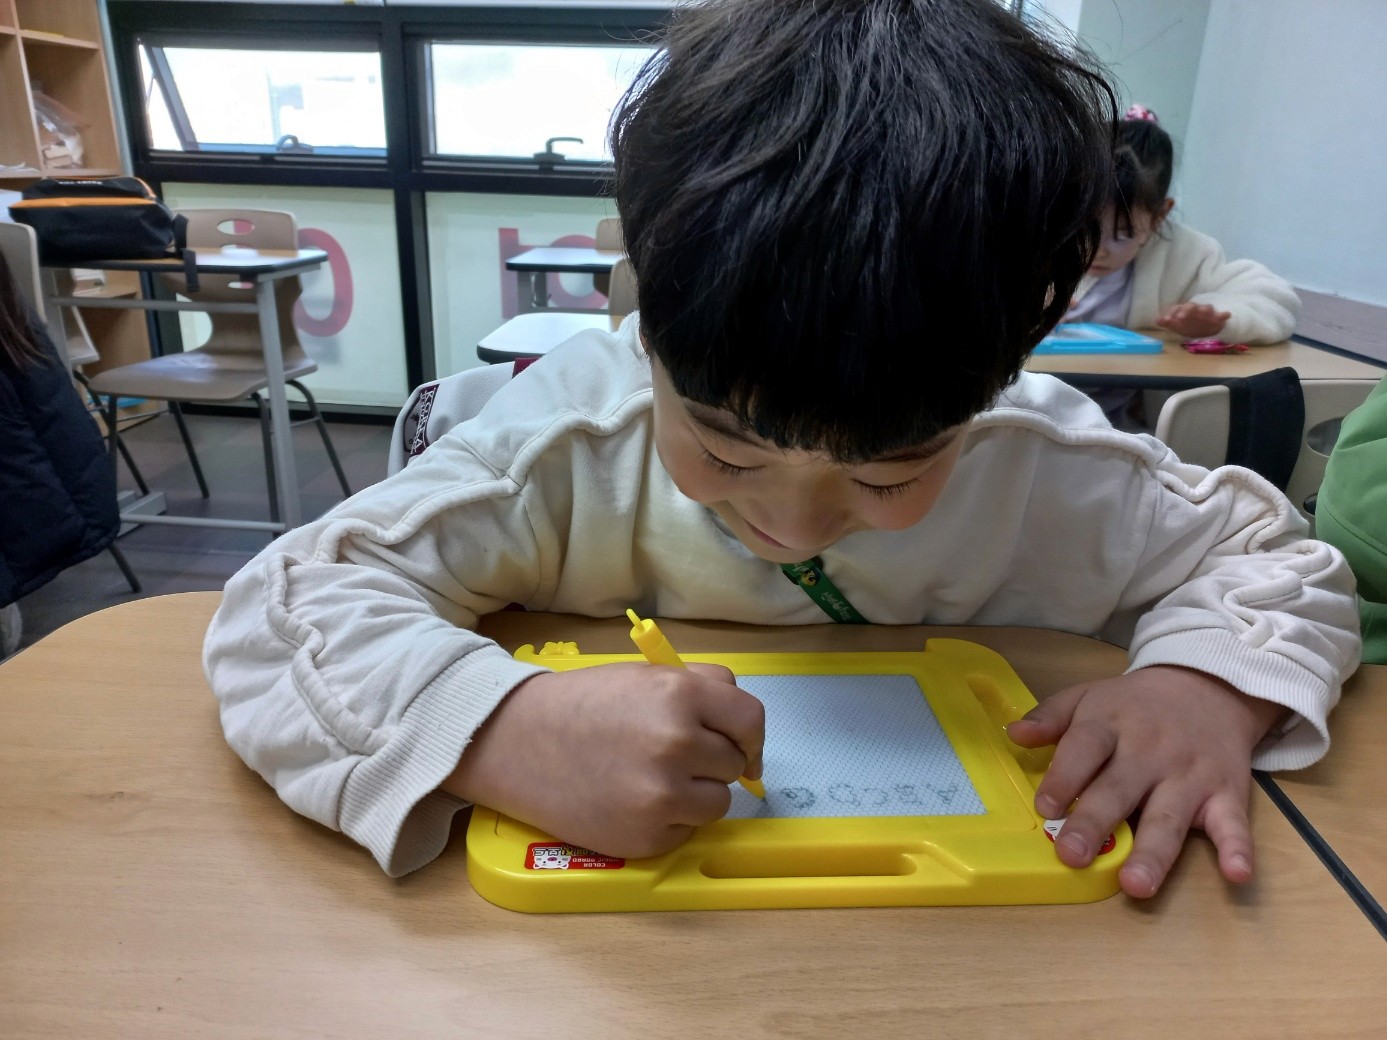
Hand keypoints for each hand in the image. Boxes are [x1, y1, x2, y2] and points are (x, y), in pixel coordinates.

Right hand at [444, 663, 763, 858]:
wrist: (516, 743)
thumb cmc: (582, 705)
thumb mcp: (645, 675)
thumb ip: (700, 687)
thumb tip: (745, 730)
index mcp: (680, 695)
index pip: (751, 720)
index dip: (750, 736)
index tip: (744, 748)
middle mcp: (678, 744)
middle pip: (734, 765)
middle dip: (711, 762)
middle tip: (670, 756)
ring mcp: (663, 796)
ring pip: (717, 803)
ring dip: (695, 795)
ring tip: (649, 779)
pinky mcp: (647, 837)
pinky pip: (685, 832)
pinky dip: (667, 821)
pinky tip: (630, 801)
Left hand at [1007, 666, 1286, 898]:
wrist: (1209, 685)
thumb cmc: (1135, 704)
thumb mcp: (1088, 697)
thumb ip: (1050, 716)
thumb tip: (1014, 734)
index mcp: (1110, 725)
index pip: (1084, 748)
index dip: (1064, 776)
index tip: (1045, 806)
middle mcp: (1150, 752)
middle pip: (1119, 788)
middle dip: (1095, 822)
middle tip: (1072, 855)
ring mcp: (1190, 775)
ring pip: (1169, 817)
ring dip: (1153, 852)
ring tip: (1136, 885)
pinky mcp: (1227, 793)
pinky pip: (1233, 824)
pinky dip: (1238, 849)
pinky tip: (1236, 874)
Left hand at [1156, 302, 1230, 338]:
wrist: (1206, 329)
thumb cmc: (1189, 325)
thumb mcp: (1178, 325)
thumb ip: (1168, 323)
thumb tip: (1157, 320)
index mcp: (1184, 311)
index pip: (1176, 309)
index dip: (1170, 314)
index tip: (1165, 321)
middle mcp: (1195, 309)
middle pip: (1190, 306)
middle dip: (1185, 311)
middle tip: (1180, 318)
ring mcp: (1207, 313)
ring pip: (1206, 308)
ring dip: (1205, 309)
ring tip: (1204, 312)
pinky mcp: (1217, 318)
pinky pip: (1222, 315)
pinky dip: (1224, 314)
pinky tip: (1226, 315)